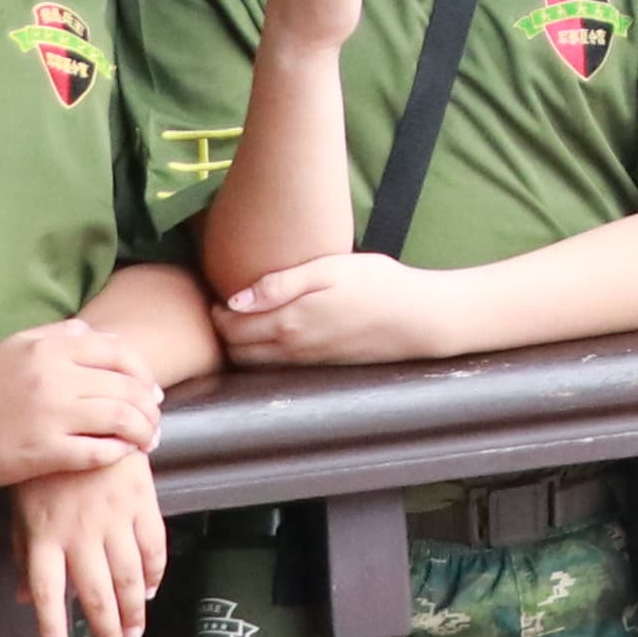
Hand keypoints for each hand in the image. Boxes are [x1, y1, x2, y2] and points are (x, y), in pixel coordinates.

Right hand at [0, 320, 163, 483]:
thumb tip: (95, 334)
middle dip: (151, 407)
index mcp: (50, 348)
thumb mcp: (14, 347)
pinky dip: (120, 452)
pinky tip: (122, 454)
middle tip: (154, 420)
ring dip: (144, 431)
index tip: (151, 391)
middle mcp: (55, 376)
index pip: (120, 355)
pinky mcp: (45, 450)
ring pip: (122, 419)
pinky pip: (101, 451)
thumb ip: (57, 335)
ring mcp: (51, 414)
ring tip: (146, 440)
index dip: (144, 374)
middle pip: (128, 387)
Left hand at [11, 458, 167, 636]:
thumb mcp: (22, 508)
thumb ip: (24, 553)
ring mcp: (113, 517)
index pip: (48, 595)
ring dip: (134, 609)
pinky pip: (153, 545)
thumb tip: (23, 599)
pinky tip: (151, 589)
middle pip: (96, 593)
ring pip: (128, 576)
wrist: (82, 416)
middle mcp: (79, 533)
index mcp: (44, 537)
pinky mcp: (140, 501)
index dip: (53, 630)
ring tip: (135, 630)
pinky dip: (155, 572)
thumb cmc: (44, 465)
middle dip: (106, 629)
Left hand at [212, 248, 475, 363]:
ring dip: (242, 348)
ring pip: (256, 364)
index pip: (232, 328)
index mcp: (289, 322)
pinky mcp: (324, 366)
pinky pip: (279, 366)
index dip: (216, 314)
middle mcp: (293, 349)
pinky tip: (275, 335)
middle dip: (223, 335)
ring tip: (243, 323)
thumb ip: (280, 284)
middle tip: (223, 310)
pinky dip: (264, 355)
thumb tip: (235, 299)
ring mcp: (309, 361)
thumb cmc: (379, 284)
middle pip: (238, 352)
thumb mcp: (329, 269)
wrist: (420, 319)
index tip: (216, 296)